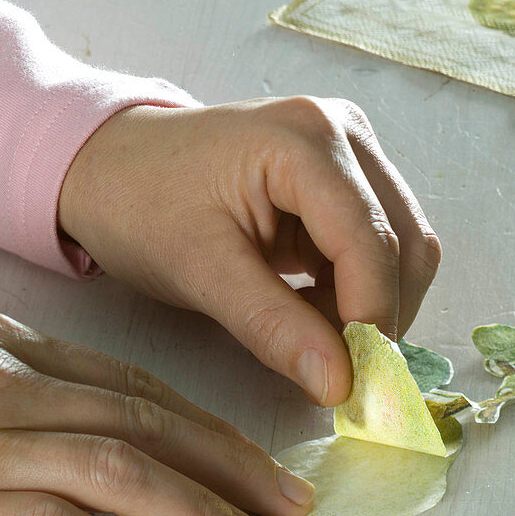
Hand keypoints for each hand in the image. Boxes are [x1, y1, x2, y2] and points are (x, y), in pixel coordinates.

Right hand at [0, 313, 313, 515]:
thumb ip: (31, 376)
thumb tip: (113, 417)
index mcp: (10, 343)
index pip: (134, 384)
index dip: (206, 422)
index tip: (252, 454)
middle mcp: (5, 384)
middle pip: (142, 422)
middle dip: (226, 462)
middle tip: (282, 497)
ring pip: (115, 468)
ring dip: (191, 506)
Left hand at [59, 97, 440, 406]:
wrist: (110, 168)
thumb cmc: (139, 205)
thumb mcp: (198, 271)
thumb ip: (272, 326)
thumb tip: (340, 384)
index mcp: (302, 139)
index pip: (370, 242)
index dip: (370, 320)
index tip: (351, 385)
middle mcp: (340, 130)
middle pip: (404, 243)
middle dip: (377, 316)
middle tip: (333, 370)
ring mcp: (346, 149)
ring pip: (402, 246)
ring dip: (368, 304)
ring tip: (306, 333)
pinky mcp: (343, 173)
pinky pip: (377, 243)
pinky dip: (354, 289)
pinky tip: (306, 306)